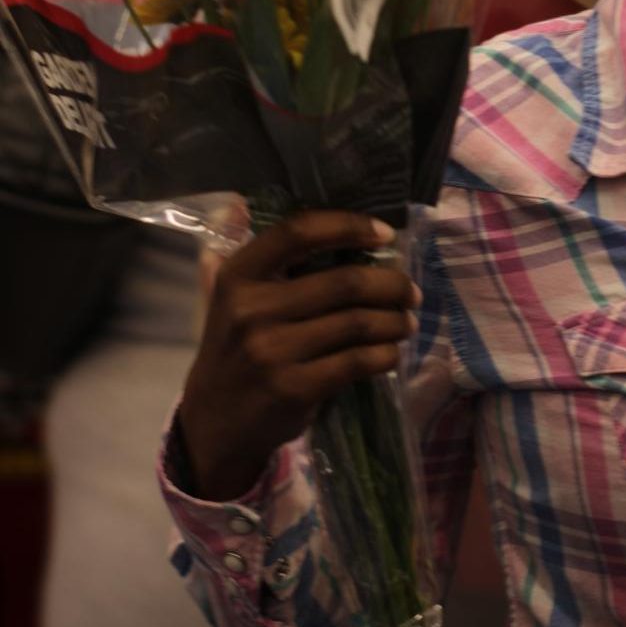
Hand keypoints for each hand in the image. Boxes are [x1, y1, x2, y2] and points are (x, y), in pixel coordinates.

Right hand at [178, 211, 418, 501]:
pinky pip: (357, 361)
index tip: (385, 234)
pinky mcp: (293, 389)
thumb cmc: (234, 350)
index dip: (348, 226)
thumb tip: (261, 204)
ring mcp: (272, 351)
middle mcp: (251, 309)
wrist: (214, 422)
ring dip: (395, 321)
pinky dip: (385, 354)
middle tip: (410, 291)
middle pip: (344, 282)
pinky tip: (391, 353)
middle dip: (391, 284)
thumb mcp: (231, 299)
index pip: (298, 232)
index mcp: (238, 275)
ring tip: (406, 322)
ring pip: (357, 323)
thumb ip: (260, 259)